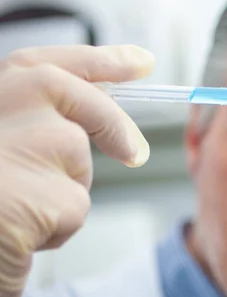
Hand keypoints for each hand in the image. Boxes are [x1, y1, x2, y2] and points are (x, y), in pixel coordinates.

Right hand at [0, 44, 154, 296]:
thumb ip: (30, 122)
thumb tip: (107, 127)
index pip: (48, 63)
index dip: (101, 61)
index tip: (142, 62)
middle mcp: (5, 103)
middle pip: (85, 103)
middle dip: (114, 125)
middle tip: (135, 152)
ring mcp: (29, 145)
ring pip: (77, 161)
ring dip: (61, 188)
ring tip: (12, 209)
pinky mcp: (51, 192)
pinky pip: (75, 205)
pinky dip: (57, 225)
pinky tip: (19, 236)